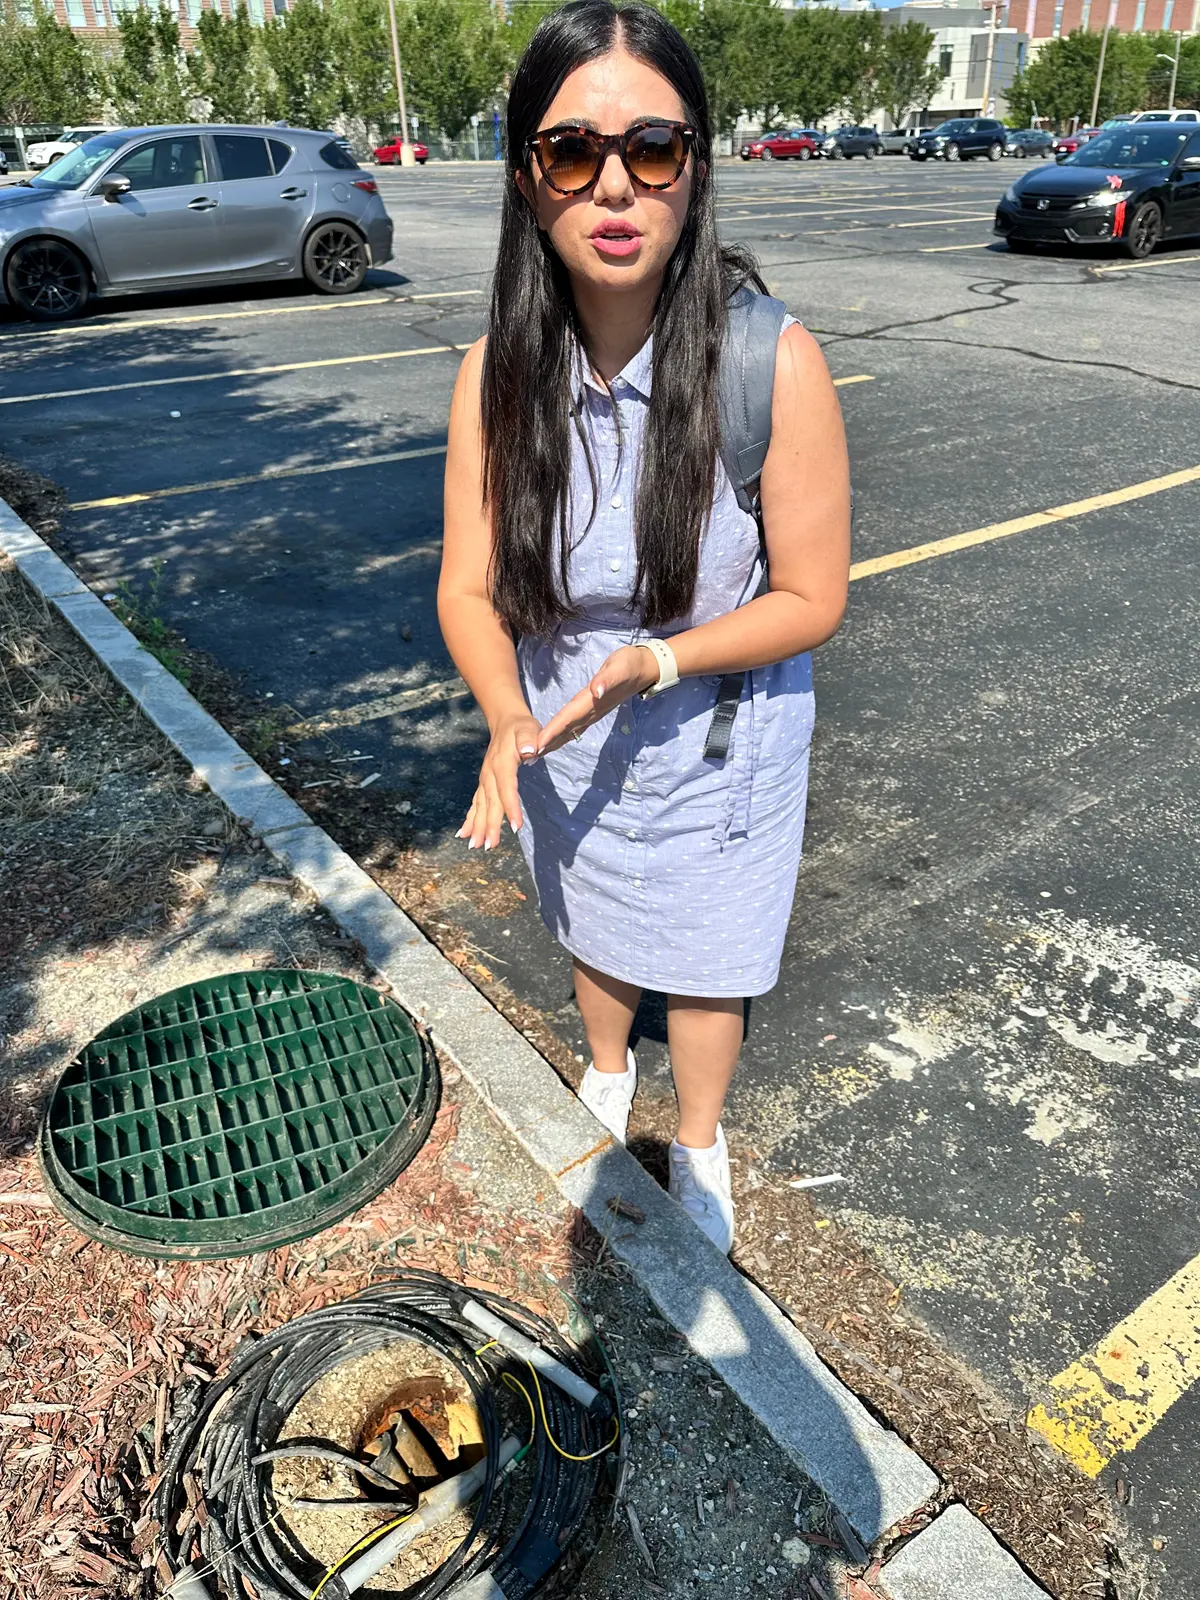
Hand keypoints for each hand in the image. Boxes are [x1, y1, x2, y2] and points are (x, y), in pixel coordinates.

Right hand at [458, 708, 541, 849]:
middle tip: (490, 845)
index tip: (516, 826)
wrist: (505, 721)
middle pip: (490, 802)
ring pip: (480, 806)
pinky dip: (469, 819)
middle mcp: (489, 773)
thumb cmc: (522, 727)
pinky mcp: (483, 783)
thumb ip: (529, 739)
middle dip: (489, 825)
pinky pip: (475, 803)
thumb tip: (528, 752)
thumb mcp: (529, 728)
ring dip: (477, 826)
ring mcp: (484, 779)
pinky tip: (464, 835)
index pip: (507, 788)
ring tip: (475, 846)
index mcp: (502, 762)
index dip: (511, 807)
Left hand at [536, 645, 659, 754]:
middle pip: (565, 730)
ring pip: (569, 732)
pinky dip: (561, 736)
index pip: (569, 718)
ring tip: (537, 755)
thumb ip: (608, 679)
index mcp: (592, 701)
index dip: (553, 731)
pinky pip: (573, 727)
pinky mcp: (593, 711)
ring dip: (553, 743)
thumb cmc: (629, 664)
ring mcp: (592, 713)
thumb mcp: (619, 667)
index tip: (538, 744)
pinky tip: (552, 742)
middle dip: (548, 743)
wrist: (644, 669)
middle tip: (529, 758)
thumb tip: (597, 690)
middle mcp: (591, 711)